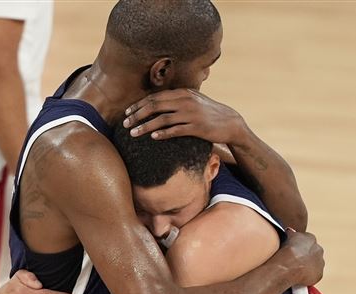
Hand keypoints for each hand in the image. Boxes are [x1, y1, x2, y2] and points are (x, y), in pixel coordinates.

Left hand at [123, 89, 246, 143]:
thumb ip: (177, 100)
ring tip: (133, 133)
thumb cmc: (208, 113)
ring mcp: (191, 114)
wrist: (230, 123)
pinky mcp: (197, 127)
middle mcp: (185, 101)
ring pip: (162, 119)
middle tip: (125, 123)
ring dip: (145, 126)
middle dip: (137, 115)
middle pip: (155, 106)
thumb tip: (157, 103)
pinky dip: (163, 133)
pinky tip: (152, 137)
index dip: (139, 105)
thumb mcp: (193, 101)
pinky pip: (175, 130)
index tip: (127, 112)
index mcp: (182, 93)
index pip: (155, 97)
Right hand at [279, 229, 324, 285]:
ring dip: (307, 266)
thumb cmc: (286, 249)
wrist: (290, 264)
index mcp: (311, 238)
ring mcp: (320, 263)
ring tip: (295, 269)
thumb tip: (290, 231)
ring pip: (314, 264)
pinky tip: (298, 276)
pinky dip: (307, 276)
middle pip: (312, 252)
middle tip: (294, 260)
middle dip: (306, 255)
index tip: (292, 249)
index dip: (298, 245)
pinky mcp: (319, 274)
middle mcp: (319, 249)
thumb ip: (291, 233)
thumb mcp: (287, 236)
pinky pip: (313, 275)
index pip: (306, 241)